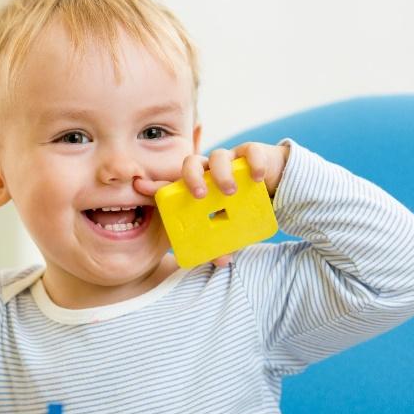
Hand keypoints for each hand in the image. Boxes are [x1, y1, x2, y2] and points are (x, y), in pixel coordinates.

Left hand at [134, 142, 288, 266]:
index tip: (139, 187)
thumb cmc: (242, 206)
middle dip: (192, 178)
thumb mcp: (229, 226)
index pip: (172, 184)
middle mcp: (210, 170)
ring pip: (218, 156)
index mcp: (198, 185)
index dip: (155, 185)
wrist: (273, 186)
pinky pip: (250, 152)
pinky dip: (253, 163)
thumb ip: (223, 242)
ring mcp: (230, 159)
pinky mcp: (252, 153)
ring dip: (221, 173)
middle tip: (199, 196)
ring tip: (230, 191)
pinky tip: (256, 177)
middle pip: (191, 164)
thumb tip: (223, 261)